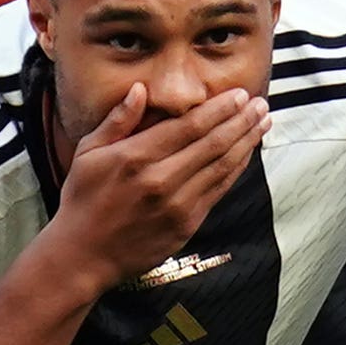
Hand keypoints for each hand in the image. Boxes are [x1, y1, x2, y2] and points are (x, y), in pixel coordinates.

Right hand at [43, 84, 265, 284]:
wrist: (83, 255)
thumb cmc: (82, 200)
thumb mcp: (88, 153)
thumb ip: (117, 121)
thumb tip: (140, 89)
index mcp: (135, 157)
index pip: (189, 126)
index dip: (219, 109)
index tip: (238, 94)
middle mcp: (160, 179)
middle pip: (213, 143)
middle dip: (241, 120)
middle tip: (260, 103)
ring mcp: (177, 204)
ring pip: (222, 166)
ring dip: (246, 142)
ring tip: (262, 123)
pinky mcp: (186, 224)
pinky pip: (219, 190)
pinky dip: (236, 169)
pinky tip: (247, 153)